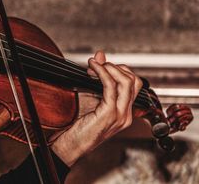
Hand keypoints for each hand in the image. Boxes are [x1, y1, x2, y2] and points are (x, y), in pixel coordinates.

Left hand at [51, 50, 142, 165]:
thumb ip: (96, 79)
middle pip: (134, 80)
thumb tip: (99, 56)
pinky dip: (102, 73)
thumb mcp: (88, 97)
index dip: (117, 70)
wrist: (70, 147)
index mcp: (124, 112)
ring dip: (109, 68)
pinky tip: (92, 69)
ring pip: (126, 82)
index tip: (98, 66)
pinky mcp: (109, 115)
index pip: (134, 84)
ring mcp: (119, 115)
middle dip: (115, 67)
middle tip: (95, 66)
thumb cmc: (77, 126)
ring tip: (94, 65)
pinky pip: (111, 87)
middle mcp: (125, 114)